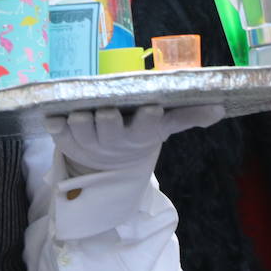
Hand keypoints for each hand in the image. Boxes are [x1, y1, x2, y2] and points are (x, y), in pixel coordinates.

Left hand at [45, 104, 224, 174]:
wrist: (107, 162)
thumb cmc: (138, 132)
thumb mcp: (163, 126)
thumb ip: (188, 115)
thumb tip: (219, 108)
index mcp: (139, 134)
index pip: (146, 127)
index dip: (147, 120)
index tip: (151, 109)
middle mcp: (113, 138)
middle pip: (109, 128)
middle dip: (108, 119)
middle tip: (107, 109)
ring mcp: (88, 140)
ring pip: (82, 130)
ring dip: (80, 122)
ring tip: (80, 112)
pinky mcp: (66, 139)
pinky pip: (58, 133)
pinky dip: (54, 126)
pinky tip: (51, 117)